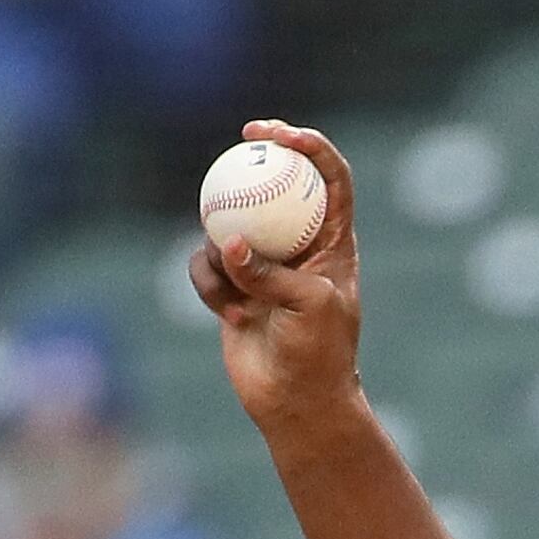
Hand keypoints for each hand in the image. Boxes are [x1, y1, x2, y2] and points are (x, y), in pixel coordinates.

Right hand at [190, 124, 366, 443]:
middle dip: (257, 157)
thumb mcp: (309, 307)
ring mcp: (263, 263)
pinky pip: (205, 264)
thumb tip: (229, 244)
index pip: (330, 178)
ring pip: (228, 226)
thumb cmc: (318, 356)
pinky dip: (211, 286)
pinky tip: (231, 317)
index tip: (280, 134)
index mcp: (333, 242)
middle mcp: (298, 245)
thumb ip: (272, 271)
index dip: (310, 146)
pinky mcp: (232, 285)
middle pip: (276, 183)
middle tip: (242, 140)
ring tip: (244, 299)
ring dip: (226, 255)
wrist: (296, 403)